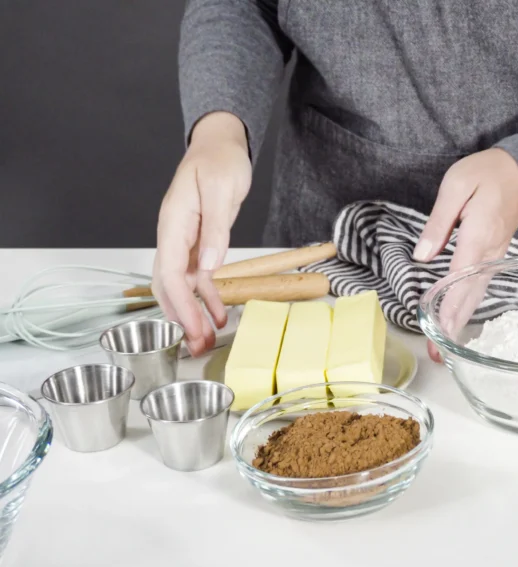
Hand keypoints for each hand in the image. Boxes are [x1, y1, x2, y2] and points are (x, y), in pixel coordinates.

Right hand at [152, 112, 251, 355]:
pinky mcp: (198, 242)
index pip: (169, 271)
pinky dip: (207, 297)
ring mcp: (184, 240)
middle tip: (197, 345)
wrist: (221, 144)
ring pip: (181, 285)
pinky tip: (219, 314)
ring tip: (205, 340)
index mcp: (174, 222)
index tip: (191, 326)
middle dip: (181, 317)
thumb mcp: (221, 188)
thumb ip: (216, 226)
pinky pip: (197, 276)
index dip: (179, 303)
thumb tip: (209, 263)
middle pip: (169, 285)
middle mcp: (174, 234)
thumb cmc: (219, 159)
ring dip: (193, 313)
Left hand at [414, 148, 517, 362]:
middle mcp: (489, 252)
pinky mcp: (495, 257)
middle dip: (452, 325)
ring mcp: (495, 257)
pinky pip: (481, 287)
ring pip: (476, 295)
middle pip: (469, 294)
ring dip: (460, 322)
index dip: (449, 304)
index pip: (461, 276)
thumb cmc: (487, 173)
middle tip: (437, 354)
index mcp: (479, 234)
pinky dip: (468, 308)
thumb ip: (439, 220)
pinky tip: (458, 322)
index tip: (439, 328)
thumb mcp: (456, 185)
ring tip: (445, 348)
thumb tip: (422, 255)